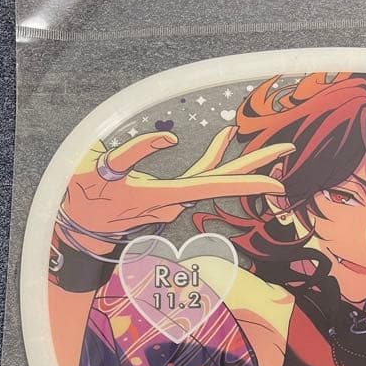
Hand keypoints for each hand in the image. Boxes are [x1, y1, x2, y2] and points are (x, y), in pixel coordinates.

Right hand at [58, 127, 292, 252]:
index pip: (216, 187)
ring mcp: (175, 198)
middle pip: (227, 182)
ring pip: (216, 177)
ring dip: (242, 161)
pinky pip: (198, 175)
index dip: (248, 184)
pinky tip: (227, 138)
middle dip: (259, 167)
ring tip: (272, 146)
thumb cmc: (83, 198)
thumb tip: (169, 139)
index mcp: (165, 195)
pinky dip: (213, 156)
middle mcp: (177, 200)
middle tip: (289, 149)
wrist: (75, 227)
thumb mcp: (100, 171)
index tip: (277, 182)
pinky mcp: (168, 193)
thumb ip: (133, 154)